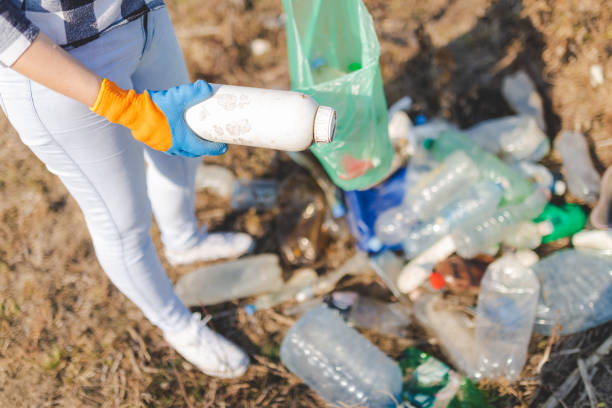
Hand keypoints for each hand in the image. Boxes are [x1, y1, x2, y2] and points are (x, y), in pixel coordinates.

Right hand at [90, 79, 226, 156]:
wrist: (130, 111)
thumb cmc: (155, 106)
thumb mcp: (177, 96)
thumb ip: (194, 91)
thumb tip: (208, 87)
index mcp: (183, 140)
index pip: (205, 149)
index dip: (217, 148)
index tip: (225, 146)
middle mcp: (174, 147)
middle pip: (194, 152)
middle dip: (205, 148)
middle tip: (213, 141)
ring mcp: (163, 146)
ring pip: (182, 151)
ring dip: (191, 147)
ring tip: (197, 138)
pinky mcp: (154, 143)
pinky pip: (171, 147)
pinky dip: (179, 144)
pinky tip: (178, 135)